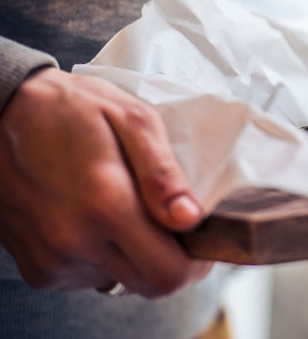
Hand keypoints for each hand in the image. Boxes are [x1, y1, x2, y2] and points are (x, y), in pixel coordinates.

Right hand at [0, 68, 210, 297]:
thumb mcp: (132, 120)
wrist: (0, 112)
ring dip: (133, 253)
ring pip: (120, 281)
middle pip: (148, 285)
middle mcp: (75, 243)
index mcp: (106, 205)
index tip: (199, 238)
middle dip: (170, 260)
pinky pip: (88, 276)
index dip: (195, 262)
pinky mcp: (37, 269)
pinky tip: (92, 216)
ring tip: (121, 207)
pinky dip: (102, 254)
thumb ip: (164, 175)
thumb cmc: (70, 109)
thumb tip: (190, 219)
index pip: (169, 273)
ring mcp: (52, 260)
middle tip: (170, 224)